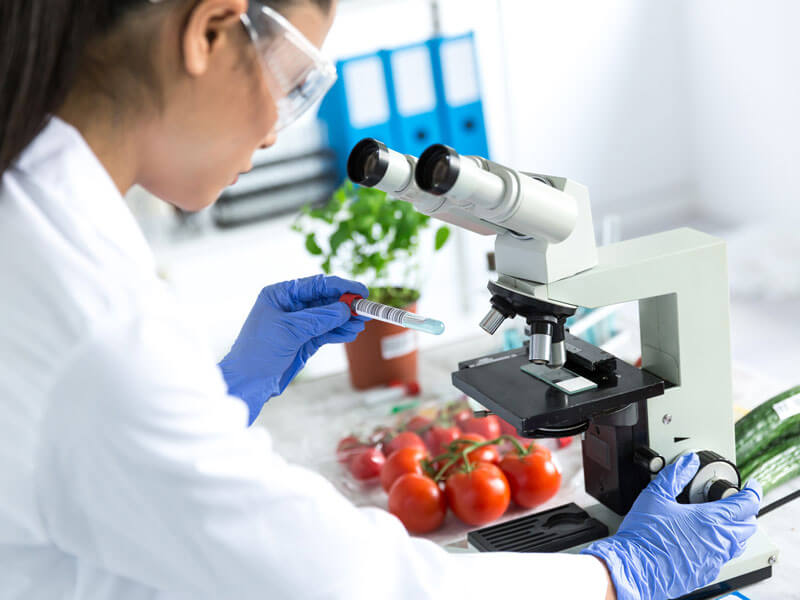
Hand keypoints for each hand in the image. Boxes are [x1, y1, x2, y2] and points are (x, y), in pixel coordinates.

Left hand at [219, 275, 367, 422]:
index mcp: (281, 295)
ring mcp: (298, 325)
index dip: (340, 287)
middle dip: (345, 305)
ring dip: (345, 320)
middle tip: (365, 309)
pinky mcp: (304, 341)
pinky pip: (326, 332)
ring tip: (360, 324)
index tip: (360, 291)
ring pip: (328, 317)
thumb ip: (319, 319)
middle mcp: (290, 306)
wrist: (247, 382)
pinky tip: (350, 332)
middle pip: (325, 300)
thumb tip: (345, 309)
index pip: (316, 285)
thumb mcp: (290, 331)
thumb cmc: (258, 351)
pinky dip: (339, 332)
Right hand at [582, 453, 760, 599]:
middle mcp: (718, 541)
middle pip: (748, 525)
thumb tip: (688, 462)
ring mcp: (714, 559)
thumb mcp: (655, 496)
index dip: (752, 492)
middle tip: (736, 501)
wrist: (634, 567)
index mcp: (710, 519)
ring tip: (723, 520)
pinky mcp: (706, 573)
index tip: (751, 486)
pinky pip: (724, 558)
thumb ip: (675, 475)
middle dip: (746, 511)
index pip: (746, 504)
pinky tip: (705, 540)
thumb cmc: (643, 535)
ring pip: (738, 544)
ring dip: (736, 530)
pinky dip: (721, 546)